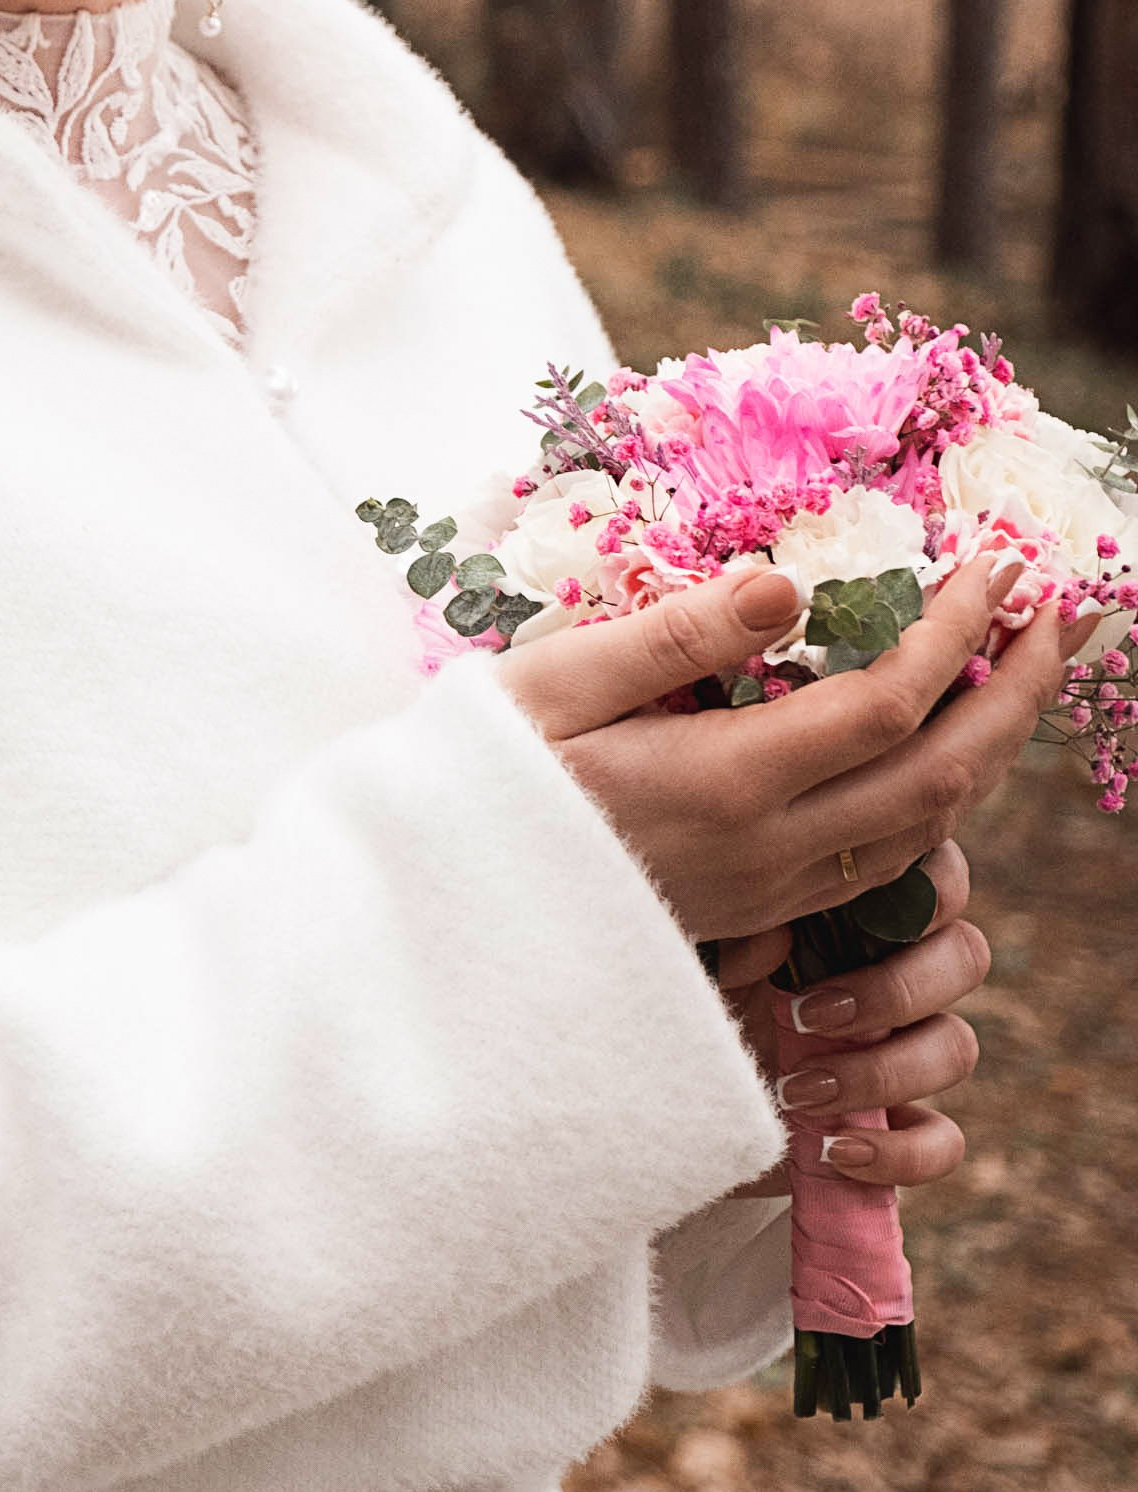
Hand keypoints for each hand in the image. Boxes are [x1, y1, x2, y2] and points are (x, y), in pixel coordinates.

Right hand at [497, 553, 1066, 947]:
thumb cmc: (471, 790)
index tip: (999, 559)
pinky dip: (937, 795)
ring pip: (927, 828)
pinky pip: (882, 863)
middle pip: (944, 773)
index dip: (959, 626)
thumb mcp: (546, 688)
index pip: (889, 699)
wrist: (434, 933)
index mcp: (723, 783)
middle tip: (1058, 606)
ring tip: (1016, 666)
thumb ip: (673, 638)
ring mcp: (769, 895)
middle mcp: (768, 851)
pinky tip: (933, 746)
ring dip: (992, 744)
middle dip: (1019, 687)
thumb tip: (790, 584)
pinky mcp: (755, 915)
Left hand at [713, 839, 987, 1198]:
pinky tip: (836, 1152)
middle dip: (894, 989)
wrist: (657, 1093)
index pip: (937, 878)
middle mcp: (896, 975)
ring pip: (958, 1047)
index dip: (927, 892)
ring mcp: (903, 1052)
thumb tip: (776, 940)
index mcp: (859, 913)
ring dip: (884, 1071)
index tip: (849, 922)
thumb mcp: (698, 955)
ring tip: (796, 1092)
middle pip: (965, 957)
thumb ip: (737, 934)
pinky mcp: (896, 1127)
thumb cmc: (687, 992)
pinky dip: (902, 1154)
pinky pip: (945, 1142)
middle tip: (804, 1016)